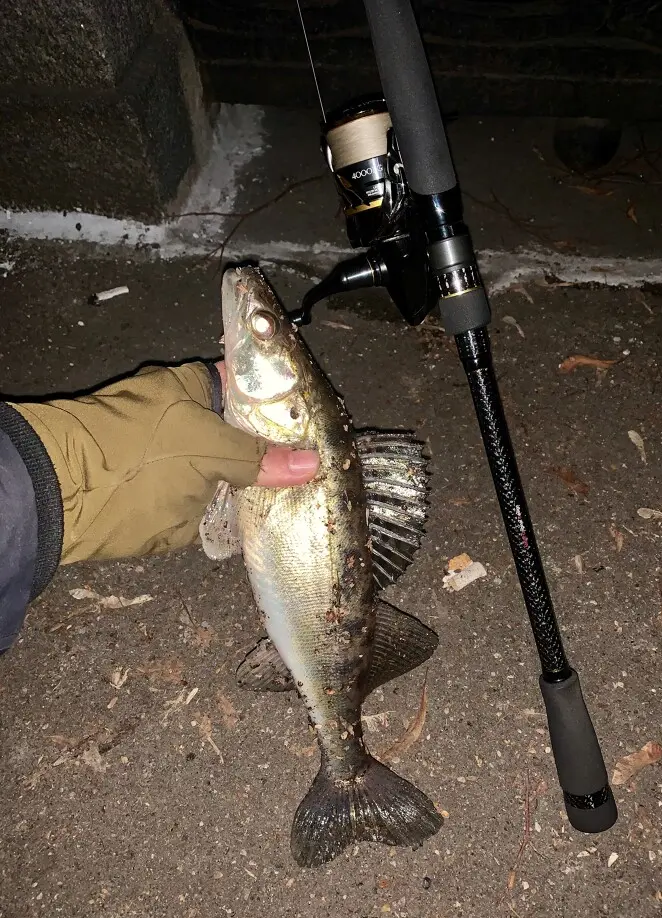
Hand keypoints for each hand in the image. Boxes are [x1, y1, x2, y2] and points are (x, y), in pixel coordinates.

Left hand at [11, 361, 318, 563]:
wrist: (64, 502)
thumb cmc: (132, 457)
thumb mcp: (203, 449)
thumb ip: (257, 458)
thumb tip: (312, 465)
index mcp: (195, 387)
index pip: (253, 386)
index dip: (287, 405)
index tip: (322, 425)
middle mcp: (193, 419)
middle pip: (251, 432)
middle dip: (284, 450)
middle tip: (327, 465)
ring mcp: (187, 461)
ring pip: (240, 469)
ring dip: (267, 485)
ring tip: (315, 495)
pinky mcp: (181, 500)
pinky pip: (225, 502)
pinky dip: (246, 511)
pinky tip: (280, 517)